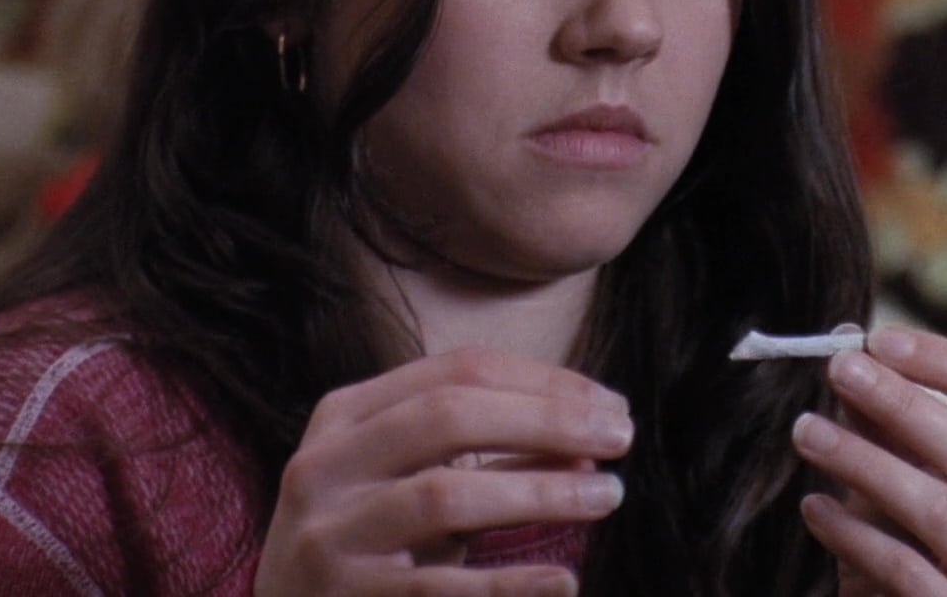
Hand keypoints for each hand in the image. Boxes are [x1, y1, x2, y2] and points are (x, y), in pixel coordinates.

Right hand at [254, 347, 633, 595]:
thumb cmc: (373, 543)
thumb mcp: (421, 484)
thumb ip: (495, 458)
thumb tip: (592, 441)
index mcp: (346, 415)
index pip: (458, 371)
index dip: (545, 381)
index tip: (610, 403)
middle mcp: (325, 463)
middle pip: (450, 415)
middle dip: (549, 420)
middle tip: (620, 437)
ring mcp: (328, 533)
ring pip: (447, 493)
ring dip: (540, 493)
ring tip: (607, 496)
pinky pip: (440, 586)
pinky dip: (509, 583)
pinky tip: (562, 581)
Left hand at [791, 328, 946, 595]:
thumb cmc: (932, 542)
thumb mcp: (925, 475)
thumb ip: (896, 419)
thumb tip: (849, 343)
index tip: (879, 341)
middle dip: (900, 404)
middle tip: (838, 371)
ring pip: (941, 510)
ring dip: (865, 463)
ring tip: (808, 432)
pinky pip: (907, 570)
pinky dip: (855, 534)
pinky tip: (815, 507)